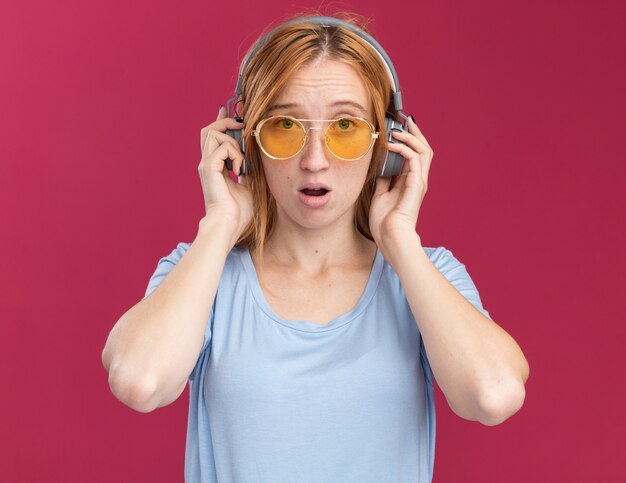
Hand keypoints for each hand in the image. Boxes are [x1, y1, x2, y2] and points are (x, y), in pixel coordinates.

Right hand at [198, 107, 252, 244]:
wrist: (229, 224)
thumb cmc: (239, 211)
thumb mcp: (249, 185)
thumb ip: (249, 170)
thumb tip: (255, 159)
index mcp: (215, 166)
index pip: (214, 137)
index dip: (221, 122)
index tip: (228, 111)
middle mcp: (208, 163)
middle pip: (209, 130)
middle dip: (225, 122)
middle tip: (241, 124)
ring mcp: (206, 164)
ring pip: (213, 133)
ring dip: (232, 141)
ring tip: (241, 160)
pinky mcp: (208, 167)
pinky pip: (222, 147)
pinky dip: (235, 155)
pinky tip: (239, 172)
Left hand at [369, 116, 432, 257]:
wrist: (390, 237)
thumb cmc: (385, 222)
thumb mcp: (380, 195)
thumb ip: (383, 181)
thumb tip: (380, 167)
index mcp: (411, 182)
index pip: (415, 154)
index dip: (409, 139)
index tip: (400, 127)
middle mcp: (418, 180)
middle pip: (424, 149)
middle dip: (415, 132)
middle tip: (404, 120)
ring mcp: (419, 182)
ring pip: (423, 150)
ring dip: (410, 137)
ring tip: (396, 130)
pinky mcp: (417, 184)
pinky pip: (414, 159)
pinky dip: (404, 148)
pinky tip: (391, 145)